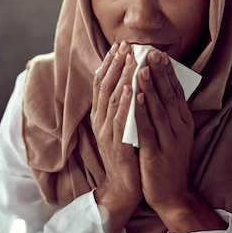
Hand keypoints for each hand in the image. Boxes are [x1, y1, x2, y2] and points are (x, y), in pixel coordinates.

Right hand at [91, 41, 141, 232]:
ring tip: (130, 60)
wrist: (124, 188)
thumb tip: (130, 81)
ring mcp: (107, 133)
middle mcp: (100, 121)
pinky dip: (125, 104)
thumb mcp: (121, 127)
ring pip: (112, 100)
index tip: (120, 44)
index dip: (109, 63)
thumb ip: (122, 106)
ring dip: (121, 78)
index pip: (102, 83)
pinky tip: (131, 89)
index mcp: (100, 116)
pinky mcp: (117, 146)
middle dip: (115, 64)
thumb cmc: (127, 155)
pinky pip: (120, 121)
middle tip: (125, 44)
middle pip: (104, 87)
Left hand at [135, 49, 226, 232]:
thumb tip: (159, 87)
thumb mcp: (172, 133)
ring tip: (141, 66)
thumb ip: (166, 112)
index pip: (175, 90)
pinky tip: (136, 97)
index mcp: (182, 121)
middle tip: (150, 50)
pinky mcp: (157, 154)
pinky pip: (148, 129)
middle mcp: (179, 128)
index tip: (157, 51)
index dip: (166, 71)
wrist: (172, 195)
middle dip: (159, 72)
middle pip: (169, 94)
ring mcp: (169, 141)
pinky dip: (142, 112)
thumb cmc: (168, 161)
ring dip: (150, 86)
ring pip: (159, 108)